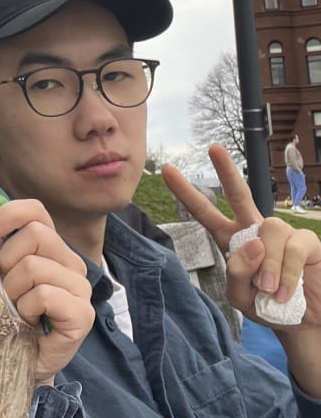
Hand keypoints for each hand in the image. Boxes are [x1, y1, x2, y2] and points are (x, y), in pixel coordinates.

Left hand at [0, 199, 93, 383]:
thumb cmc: (8, 315)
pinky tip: (28, 322)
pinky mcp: (82, 313)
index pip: (35, 210)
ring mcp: (80, 287)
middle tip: (5, 288)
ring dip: (13, 291)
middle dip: (7, 261)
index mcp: (51, 246)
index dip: (8, 215)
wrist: (21, 361)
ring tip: (15, 309)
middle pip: (35, 233)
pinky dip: (26, 309)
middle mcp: (71, 261)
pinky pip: (44, 294)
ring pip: (34, 266)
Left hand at [162, 144, 320, 396]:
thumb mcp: (240, 297)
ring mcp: (282, 233)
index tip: (166, 170)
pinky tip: (284, 292)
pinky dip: (286, 273)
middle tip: (213, 148)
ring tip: (268, 290)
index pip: (205, 212)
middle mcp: (255, 229)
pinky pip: (293, 247)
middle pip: (238, 194)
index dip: (186, 192)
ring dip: (268, 264)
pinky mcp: (306, 242)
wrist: (303, 323)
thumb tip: (253, 242)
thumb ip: (237, 273)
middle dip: (226, 170)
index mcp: (231, 239)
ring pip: (269, 230)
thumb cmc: (266, 306)